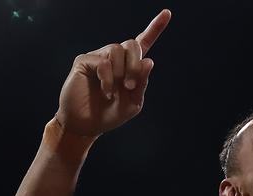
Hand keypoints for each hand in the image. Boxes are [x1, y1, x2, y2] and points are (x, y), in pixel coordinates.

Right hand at [55, 9, 171, 136]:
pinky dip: (108, 79)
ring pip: (117, 49)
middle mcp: (115, 58)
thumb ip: (142, 83)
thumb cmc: (110, 114)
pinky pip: (103, 62)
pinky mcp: (84, 61)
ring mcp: (99, 57)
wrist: (88, 125)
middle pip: (132, 44)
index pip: (144, 42)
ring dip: (122, 72)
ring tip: (118, 89)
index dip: (155, 27)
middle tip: (131, 85)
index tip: (167, 13)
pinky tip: (106, 92)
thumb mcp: (133, 102)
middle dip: (136, 64)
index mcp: (130, 66)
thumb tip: (149, 61)